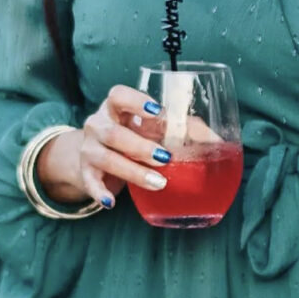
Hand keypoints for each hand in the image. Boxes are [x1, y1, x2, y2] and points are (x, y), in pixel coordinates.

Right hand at [36, 85, 171, 206]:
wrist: (99, 154)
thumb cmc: (134, 133)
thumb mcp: (151, 126)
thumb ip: (178, 128)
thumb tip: (212, 140)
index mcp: (115, 106)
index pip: (118, 95)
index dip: (136, 101)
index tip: (157, 111)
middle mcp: (97, 124)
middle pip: (113, 133)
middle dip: (140, 146)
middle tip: (165, 157)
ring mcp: (89, 148)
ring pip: (106, 158)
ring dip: (133, 171)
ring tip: (158, 182)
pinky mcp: (85, 171)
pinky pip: (90, 182)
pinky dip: (100, 192)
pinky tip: (112, 202)